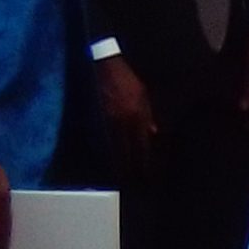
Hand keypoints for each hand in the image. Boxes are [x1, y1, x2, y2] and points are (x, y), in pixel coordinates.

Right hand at [94, 54, 158, 172]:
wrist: (103, 65)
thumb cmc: (125, 80)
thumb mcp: (142, 95)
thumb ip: (148, 115)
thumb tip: (153, 133)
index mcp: (137, 115)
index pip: (142, 147)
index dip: (144, 163)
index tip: (146, 176)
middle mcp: (122, 121)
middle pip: (127, 153)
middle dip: (130, 169)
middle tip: (133, 183)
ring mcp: (106, 121)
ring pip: (112, 149)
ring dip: (117, 164)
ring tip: (120, 177)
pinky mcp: (94, 118)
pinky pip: (101, 140)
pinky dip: (106, 151)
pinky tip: (107, 160)